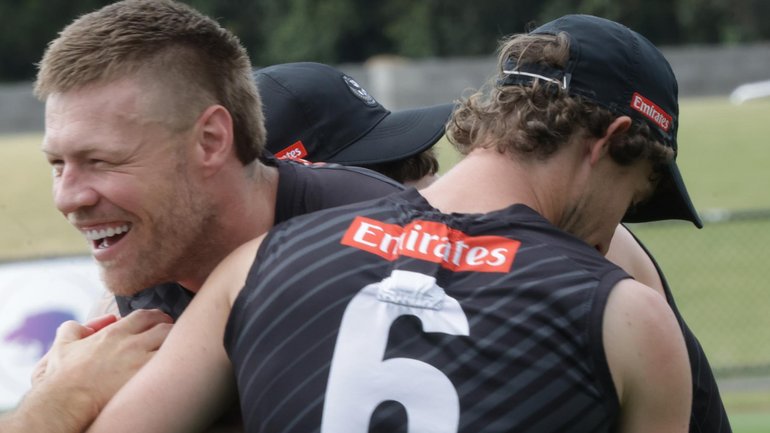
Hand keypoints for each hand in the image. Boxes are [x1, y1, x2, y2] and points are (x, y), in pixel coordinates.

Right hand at [28, 309, 172, 429]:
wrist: (65, 400)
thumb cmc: (62, 377)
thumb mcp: (62, 346)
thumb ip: (72, 330)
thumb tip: (83, 327)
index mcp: (113, 333)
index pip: (145, 316)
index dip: (156, 317)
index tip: (159, 322)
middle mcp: (130, 343)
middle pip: (164, 326)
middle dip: (171, 328)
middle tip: (172, 336)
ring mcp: (139, 359)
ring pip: (171, 341)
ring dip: (175, 344)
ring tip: (176, 351)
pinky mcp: (144, 377)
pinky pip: (169, 365)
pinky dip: (174, 364)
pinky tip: (173, 368)